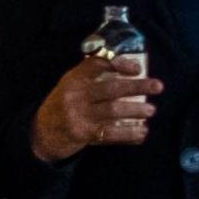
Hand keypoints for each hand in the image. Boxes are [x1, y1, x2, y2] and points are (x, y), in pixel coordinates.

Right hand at [30, 52, 155, 163]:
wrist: (41, 133)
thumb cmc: (62, 105)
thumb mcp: (70, 86)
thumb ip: (92, 77)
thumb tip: (129, 71)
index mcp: (73, 79)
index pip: (96, 65)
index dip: (119, 63)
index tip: (137, 68)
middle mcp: (75, 96)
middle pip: (111, 88)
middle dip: (137, 87)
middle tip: (157, 86)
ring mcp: (79, 116)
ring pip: (113, 111)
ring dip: (136, 110)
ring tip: (151, 110)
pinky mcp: (83, 134)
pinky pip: (111, 134)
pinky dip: (129, 133)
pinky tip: (142, 132)